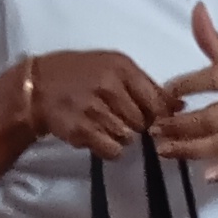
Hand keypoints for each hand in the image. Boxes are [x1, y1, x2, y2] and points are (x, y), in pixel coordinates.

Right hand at [25, 50, 169, 156]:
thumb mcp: (112, 67)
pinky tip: (96, 135)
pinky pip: (113, 150)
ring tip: (103, 123)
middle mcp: (109, 86)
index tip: (151, 119)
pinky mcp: (82, 130)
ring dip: (120, 137)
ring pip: (129, 138)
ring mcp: (94, 108)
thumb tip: (181, 105)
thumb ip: (146, 85)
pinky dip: (108, 148)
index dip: (158, 116)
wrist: (36, 87)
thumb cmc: (79, 74)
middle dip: (135, 125)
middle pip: (144, 122)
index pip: (157, 101)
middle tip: (117, 117)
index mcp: (121, 68)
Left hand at [155, 4, 217, 185]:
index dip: (181, 87)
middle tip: (153, 129)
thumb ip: (211, 39)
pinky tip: (207, 176)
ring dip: (190, 148)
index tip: (160, 94)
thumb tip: (196, 8)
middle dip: (179, 125)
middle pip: (209, 117)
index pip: (207, 80)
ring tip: (163, 150)